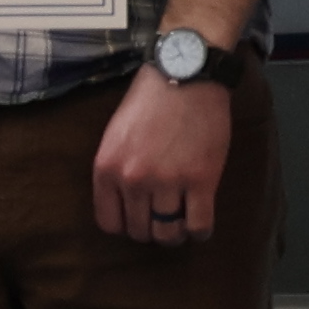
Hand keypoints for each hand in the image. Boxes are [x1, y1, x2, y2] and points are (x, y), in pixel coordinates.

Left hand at [92, 62, 234, 247]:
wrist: (186, 74)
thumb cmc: (150, 100)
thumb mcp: (115, 134)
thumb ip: (114, 169)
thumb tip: (122, 205)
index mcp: (107, 168)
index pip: (109, 223)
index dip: (125, 226)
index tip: (137, 219)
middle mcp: (133, 180)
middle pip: (140, 231)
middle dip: (151, 229)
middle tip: (163, 218)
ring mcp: (168, 182)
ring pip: (168, 234)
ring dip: (175, 233)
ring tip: (181, 223)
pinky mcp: (201, 180)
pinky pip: (199, 225)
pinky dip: (199, 232)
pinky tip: (199, 225)